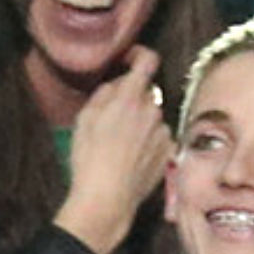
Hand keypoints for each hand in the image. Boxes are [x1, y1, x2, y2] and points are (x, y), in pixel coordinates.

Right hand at [53, 46, 170, 253]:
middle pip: (146, 93)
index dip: (139, 54)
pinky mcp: (169, 151)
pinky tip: (132, 157)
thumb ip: (104, 95)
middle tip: (112, 117)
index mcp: (130, 98)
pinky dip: (149, 141)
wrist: (108, 198)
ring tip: (120, 145)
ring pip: (153, 116)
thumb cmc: (89, 158)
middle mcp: (153, 110)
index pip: (148, 61)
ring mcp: (164, 131)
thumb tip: (117, 86)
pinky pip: (159, 136)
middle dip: (132, 99)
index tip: (130, 59)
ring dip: (141, 122)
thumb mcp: (84, 119)